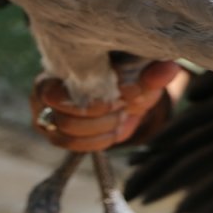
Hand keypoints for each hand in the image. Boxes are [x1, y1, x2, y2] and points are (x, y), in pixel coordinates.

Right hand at [29, 60, 182, 151]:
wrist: (120, 90)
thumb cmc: (126, 74)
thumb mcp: (141, 73)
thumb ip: (152, 72)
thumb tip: (169, 69)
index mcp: (58, 66)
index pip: (56, 94)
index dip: (94, 103)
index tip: (120, 98)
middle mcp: (43, 90)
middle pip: (65, 119)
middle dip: (102, 118)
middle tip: (123, 108)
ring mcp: (46, 113)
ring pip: (67, 135)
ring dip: (101, 130)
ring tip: (120, 116)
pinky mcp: (55, 133)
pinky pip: (72, 146)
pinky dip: (98, 140)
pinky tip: (114, 128)